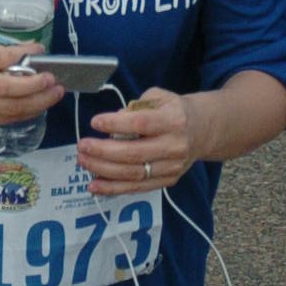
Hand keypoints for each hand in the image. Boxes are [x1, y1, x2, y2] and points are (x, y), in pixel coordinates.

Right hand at [0, 12, 63, 128]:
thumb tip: (14, 9)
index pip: (1, 57)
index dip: (24, 54)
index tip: (41, 49)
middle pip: (8, 88)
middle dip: (35, 85)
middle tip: (54, 78)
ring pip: (9, 108)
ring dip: (37, 102)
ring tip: (55, 93)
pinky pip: (5, 119)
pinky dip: (24, 113)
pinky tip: (39, 105)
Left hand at [79, 87, 204, 196]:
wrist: (202, 131)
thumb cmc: (174, 110)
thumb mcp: (159, 97)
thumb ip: (136, 107)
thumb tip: (113, 121)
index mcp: (174, 120)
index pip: (141, 124)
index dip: (116, 124)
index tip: (94, 122)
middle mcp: (175, 146)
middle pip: (135, 154)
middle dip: (104, 152)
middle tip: (82, 146)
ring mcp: (172, 167)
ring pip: (134, 175)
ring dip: (104, 171)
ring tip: (84, 162)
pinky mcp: (167, 182)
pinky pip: (137, 188)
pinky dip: (114, 188)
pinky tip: (94, 185)